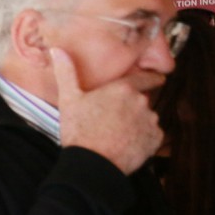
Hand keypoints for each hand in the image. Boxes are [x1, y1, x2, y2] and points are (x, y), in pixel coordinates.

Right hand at [51, 48, 162, 173]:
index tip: (157, 78)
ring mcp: (150, 122)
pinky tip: (125, 144)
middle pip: (142, 100)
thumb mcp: (69, 99)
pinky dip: (142, 138)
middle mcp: (141, 102)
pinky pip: (151, 135)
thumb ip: (67, 72)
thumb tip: (57, 50)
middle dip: (132, 106)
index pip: (146, 78)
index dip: (150, 78)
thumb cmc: (79, 130)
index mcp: (123, 89)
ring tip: (117, 134)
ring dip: (137, 122)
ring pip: (146, 118)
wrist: (92, 164)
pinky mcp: (154, 140)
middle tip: (114, 117)